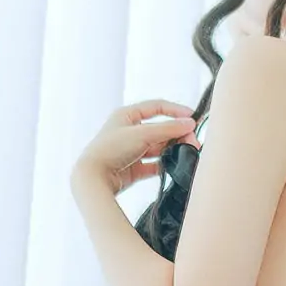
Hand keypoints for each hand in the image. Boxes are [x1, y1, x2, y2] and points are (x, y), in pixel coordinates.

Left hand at [72, 99, 199, 199]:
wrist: (93, 178)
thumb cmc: (110, 149)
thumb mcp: (142, 134)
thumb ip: (168, 129)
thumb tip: (189, 123)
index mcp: (126, 115)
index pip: (156, 107)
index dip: (175, 110)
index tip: (192, 117)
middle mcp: (129, 132)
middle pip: (160, 129)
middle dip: (177, 134)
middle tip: (192, 142)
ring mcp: (131, 151)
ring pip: (159, 147)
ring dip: (173, 149)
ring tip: (187, 153)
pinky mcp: (133, 168)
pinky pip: (154, 165)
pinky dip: (165, 165)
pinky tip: (174, 166)